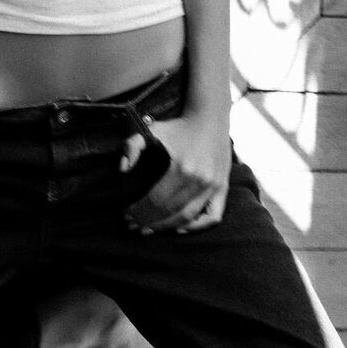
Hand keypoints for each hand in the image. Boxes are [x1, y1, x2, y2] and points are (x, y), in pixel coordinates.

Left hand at [120, 111, 230, 233]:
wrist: (209, 118)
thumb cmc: (177, 126)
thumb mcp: (151, 130)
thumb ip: (132, 146)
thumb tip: (123, 170)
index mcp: (182, 168)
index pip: (156, 200)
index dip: (139, 211)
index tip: (126, 216)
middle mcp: (200, 180)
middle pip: (170, 211)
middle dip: (148, 221)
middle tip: (133, 226)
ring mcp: (214, 186)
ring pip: (188, 217)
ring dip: (167, 227)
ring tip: (149, 229)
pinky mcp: (223, 188)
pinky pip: (212, 216)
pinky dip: (197, 226)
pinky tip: (180, 228)